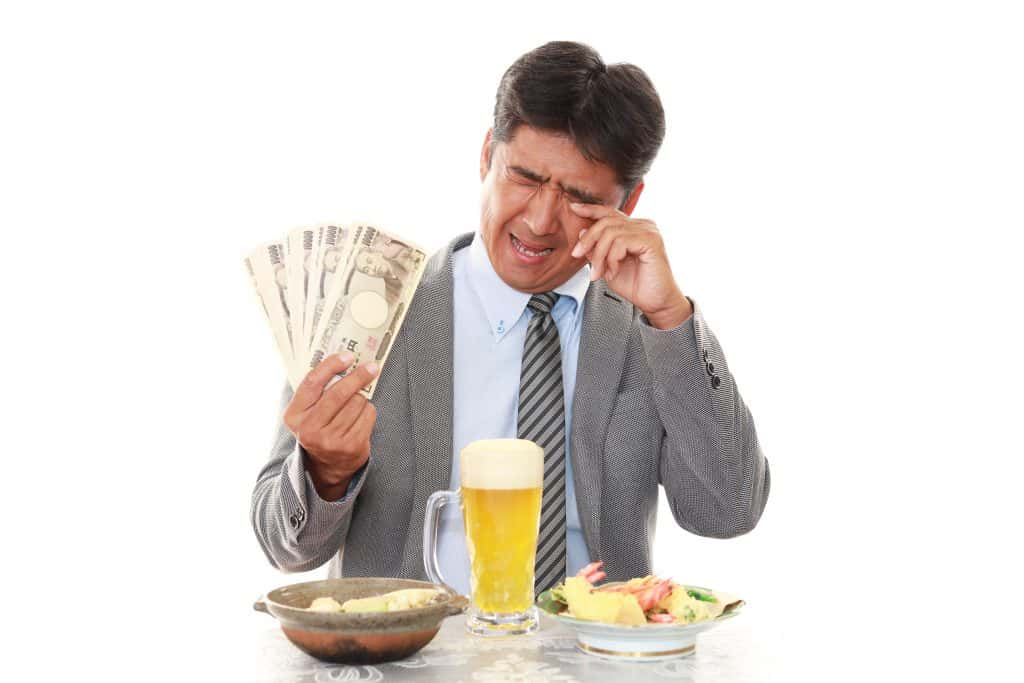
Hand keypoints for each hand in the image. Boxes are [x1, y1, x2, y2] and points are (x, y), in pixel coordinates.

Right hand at [283, 353, 378, 499]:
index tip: (347, 356)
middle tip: (371, 367)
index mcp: (295, 415)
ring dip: (362, 398)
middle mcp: (309, 429)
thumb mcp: (308, 412)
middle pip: (338, 393)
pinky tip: (360, 417)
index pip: (312, 382)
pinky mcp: (351, 447)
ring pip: (357, 403)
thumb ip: (318, 390)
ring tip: (356, 403)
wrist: (326, 466)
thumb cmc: (319, 428)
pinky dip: (368, 411)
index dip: (331, 366)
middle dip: (358, 376)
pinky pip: (368, 416)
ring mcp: (330, 440)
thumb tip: (344, 361)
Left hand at [569, 203, 692, 328]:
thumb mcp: (607, 266)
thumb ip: (596, 249)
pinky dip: (611, 258)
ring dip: (599, 254)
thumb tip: (582, 231)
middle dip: (588, 239)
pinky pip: (621, 242)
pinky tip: (613, 271)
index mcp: (633, 228)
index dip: (590, 209)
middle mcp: (642, 225)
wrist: (656, 302)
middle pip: (606, 221)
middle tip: (577, 255)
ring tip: (599, 272)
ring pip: (610, 232)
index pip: (610, 213)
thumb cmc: (636, 285)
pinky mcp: (651, 240)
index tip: (573, 208)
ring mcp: (648, 231)